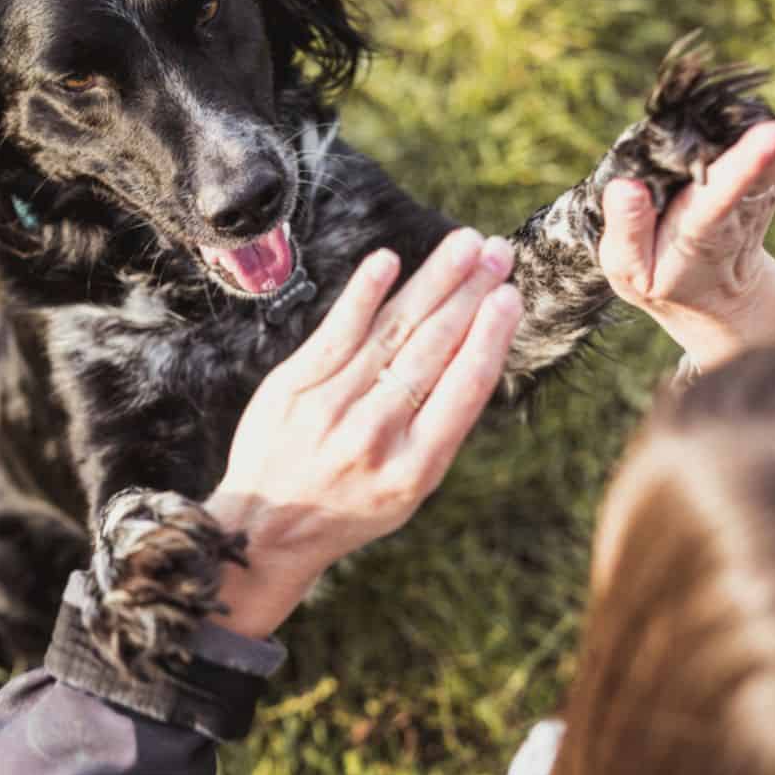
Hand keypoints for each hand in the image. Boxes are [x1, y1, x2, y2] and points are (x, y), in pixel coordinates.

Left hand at [205, 228, 522, 637]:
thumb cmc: (349, 506)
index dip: (491, 337)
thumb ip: (437, 428)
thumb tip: (475, 350)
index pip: (464, 389)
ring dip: (433, 281)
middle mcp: (375, 436)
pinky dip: (364, 294)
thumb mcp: (409, 490)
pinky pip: (335, 331)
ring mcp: (330, 409)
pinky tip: (389, 261)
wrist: (264, 531)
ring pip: (392, 332)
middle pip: (433, 350)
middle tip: (497, 253)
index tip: (510, 297)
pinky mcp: (291, 388)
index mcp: (416, 468)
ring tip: (464, 244)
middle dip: (470, 295)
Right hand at [599, 68, 774, 368]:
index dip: (745, 167)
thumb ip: (627, 232)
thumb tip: (626, 186)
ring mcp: (765, 194)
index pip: (722, 197)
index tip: (768, 137)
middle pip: (770, 174)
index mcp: (699, 233)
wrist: (715, 299)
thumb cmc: (662, 276)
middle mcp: (739, 211)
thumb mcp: (629, 271)